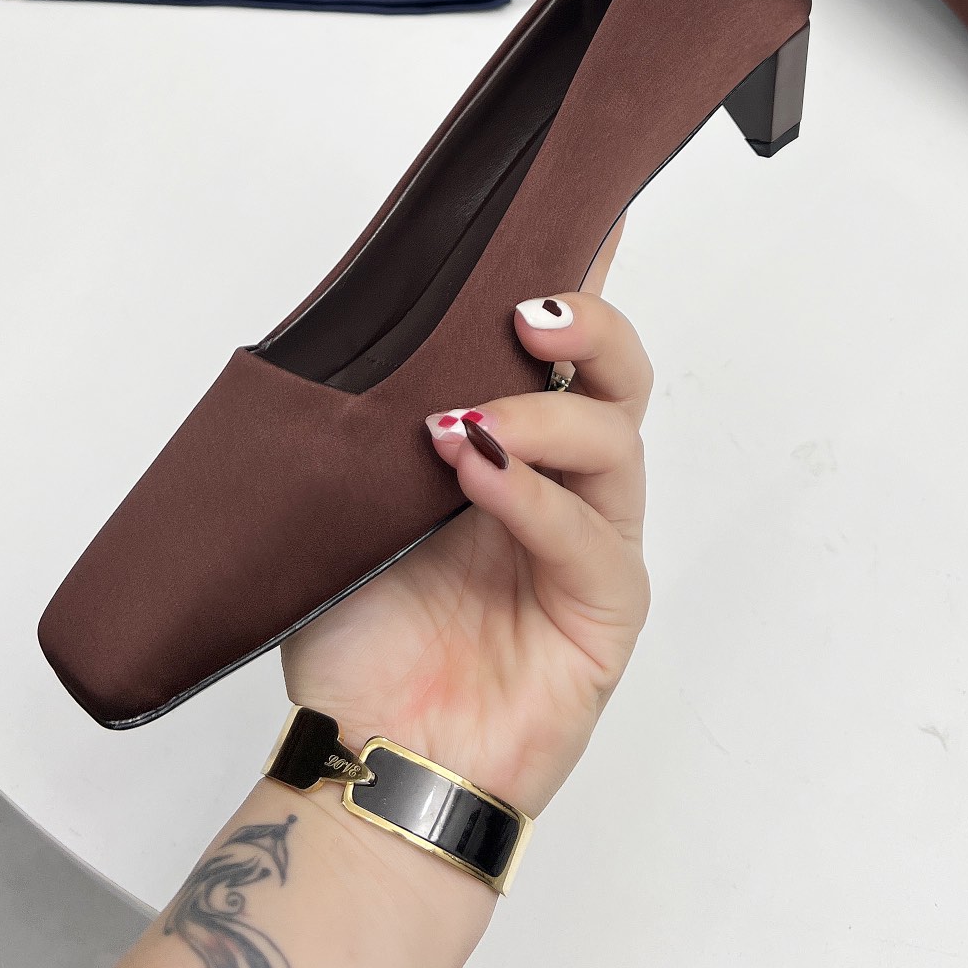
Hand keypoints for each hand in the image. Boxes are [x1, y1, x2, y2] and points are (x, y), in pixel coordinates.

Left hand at [281, 219, 650, 816]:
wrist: (369, 761)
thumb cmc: (361, 637)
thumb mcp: (349, 497)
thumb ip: (376, 416)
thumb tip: (366, 316)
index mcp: (510, 444)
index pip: (560, 346)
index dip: (585, 270)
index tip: (589, 206)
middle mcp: (562, 483)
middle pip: (618, 376)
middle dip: (587, 324)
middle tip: (528, 311)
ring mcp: (590, 542)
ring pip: (616, 439)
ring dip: (545, 414)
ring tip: (467, 420)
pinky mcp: (605, 609)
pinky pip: (590, 536)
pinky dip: (533, 497)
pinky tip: (478, 476)